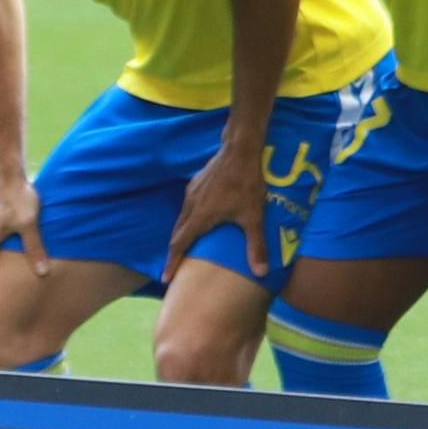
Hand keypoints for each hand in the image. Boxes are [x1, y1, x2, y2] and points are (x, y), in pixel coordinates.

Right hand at [166, 137, 266, 281]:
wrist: (240, 150)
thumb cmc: (246, 184)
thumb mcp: (254, 217)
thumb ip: (256, 246)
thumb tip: (261, 273)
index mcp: (199, 217)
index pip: (180, 244)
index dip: (173, 263)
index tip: (166, 278)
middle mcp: (190, 206)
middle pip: (178, 233)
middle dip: (176, 251)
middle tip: (176, 266)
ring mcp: (191, 192)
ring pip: (182, 219)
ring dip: (182, 234)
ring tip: (187, 246)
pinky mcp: (196, 183)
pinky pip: (187, 207)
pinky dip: (188, 219)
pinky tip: (199, 220)